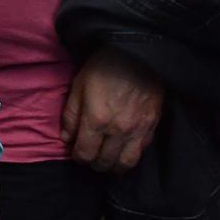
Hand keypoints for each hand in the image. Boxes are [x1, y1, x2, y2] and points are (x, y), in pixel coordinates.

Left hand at [60, 47, 164, 171]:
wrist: (137, 53)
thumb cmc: (103, 67)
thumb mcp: (78, 86)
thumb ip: (71, 116)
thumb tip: (67, 139)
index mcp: (96, 120)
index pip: (85, 154)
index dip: (78, 158)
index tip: (77, 154)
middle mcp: (118, 130)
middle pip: (104, 162)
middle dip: (94, 164)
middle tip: (90, 157)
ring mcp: (138, 130)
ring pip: (125, 163)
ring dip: (114, 166)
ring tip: (108, 160)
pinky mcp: (152, 126)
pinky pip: (141, 151)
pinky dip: (130, 156)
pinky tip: (123, 150)